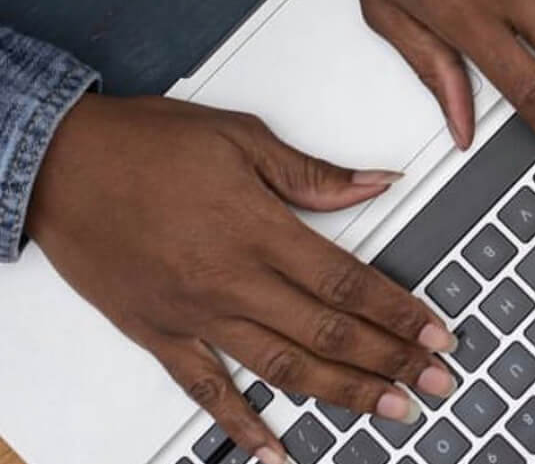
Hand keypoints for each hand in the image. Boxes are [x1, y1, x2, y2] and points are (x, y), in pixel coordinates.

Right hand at [27, 95, 456, 462]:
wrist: (62, 165)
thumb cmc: (149, 143)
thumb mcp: (241, 138)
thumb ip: (313, 173)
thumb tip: (377, 182)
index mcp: (259, 229)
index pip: (347, 283)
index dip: (398, 312)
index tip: (437, 332)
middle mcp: (231, 281)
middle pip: (325, 334)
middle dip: (388, 361)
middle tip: (434, 383)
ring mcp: (194, 314)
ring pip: (279, 368)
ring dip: (339, 394)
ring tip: (386, 412)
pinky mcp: (157, 333)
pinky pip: (205, 388)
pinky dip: (241, 424)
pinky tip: (273, 451)